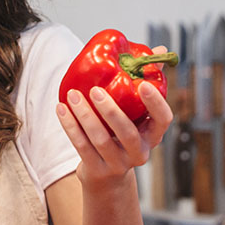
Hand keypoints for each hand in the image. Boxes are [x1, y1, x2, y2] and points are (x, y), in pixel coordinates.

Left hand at [56, 46, 174, 188]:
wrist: (106, 174)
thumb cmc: (122, 133)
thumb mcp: (136, 113)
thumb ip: (145, 82)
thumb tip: (160, 50)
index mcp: (153, 135)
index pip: (164, 120)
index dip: (155, 103)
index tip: (143, 84)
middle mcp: (139, 152)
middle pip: (128, 133)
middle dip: (111, 111)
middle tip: (96, 90)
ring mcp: (118, 164)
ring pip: (101, 140)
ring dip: (85, 116)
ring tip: (72, 95)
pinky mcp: (97, 170)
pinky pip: (81, 147)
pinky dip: (70, 126)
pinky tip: (61, 109)